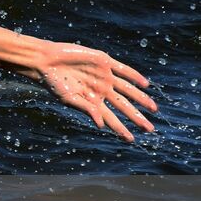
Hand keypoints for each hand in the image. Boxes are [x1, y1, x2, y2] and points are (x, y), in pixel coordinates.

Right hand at [33, 41, 156, 140]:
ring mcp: (104, 75)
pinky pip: (123, 70)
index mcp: (92, 101)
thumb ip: (86, 109)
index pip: (111, 118)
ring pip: (127, 89)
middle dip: (136, 117)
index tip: (132, 140)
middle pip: (123, 106)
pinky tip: (145, 84)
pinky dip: (134, 76)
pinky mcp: (103, 61)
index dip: (121, 129)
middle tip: (149, 129)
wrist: (46, 60)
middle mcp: (101, 89)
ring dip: (141, 99)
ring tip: (153, 109)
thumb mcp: (68, 99)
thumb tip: (101, 125)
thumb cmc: (53, 82)